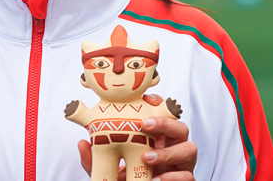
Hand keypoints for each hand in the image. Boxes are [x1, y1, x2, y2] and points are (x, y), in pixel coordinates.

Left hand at [76, 94, 196, 180]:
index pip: (164, 114)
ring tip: (147, 157)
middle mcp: (172, 147)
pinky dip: (173, 177)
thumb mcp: (109, 168)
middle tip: (144, 125)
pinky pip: (188, 176)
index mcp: (157, 137)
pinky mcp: (185, 179)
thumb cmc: (129, 178)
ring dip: (169, 152)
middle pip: (180, 127)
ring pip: (190, 148)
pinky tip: (157, 180)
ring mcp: (181, 164)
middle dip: (165, 123)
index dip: (159, 104)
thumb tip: (82, 143)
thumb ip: (96, 158)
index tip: (147, 99)